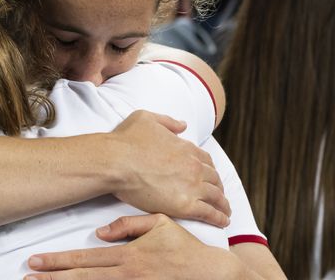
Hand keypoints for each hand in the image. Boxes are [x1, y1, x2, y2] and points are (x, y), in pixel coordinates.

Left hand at [24, 214, 243, 279]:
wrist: (215, 275)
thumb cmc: (187, 248)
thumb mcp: (160, 223)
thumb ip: (129, 224)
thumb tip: (100, 232)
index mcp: (128, 255)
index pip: (84, 258)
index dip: (57, 261)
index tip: (35, 262)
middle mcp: (127, 274)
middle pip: (81, 278)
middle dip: (52, 279)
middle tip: (28, 278)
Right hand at [109, 111, 230, 227]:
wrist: (115, 161)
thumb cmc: (125, 140)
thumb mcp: (146, 118)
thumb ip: (167, 121)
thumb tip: (183, 125)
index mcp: (186, 148)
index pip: (206, 160)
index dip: (210, 169)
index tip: (210, 176)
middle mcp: (193, 167)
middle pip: (214, 179)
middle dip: (219, 187)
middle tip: (220, 196)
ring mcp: (191, 186)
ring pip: (216, 197)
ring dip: (222, 204)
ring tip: (225, 212)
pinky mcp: (184, 205)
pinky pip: (209, 213)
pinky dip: (219, 218)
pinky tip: (223, 221)